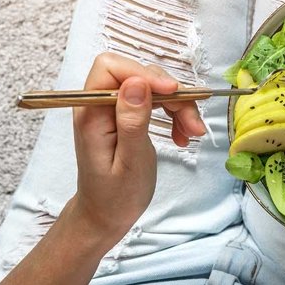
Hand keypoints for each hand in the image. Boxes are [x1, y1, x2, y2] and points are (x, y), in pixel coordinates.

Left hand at [2, 53, 207, 284]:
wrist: (107, 217)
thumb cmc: (115, 196)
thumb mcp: (130, 162)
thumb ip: (132, 121)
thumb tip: (137, 82)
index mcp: (92, 113)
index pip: (111, 67)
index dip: (143, 73)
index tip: (172, 92)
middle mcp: (100, 105)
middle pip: (139, 75)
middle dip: (171, 94)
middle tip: (192, 124)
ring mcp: (115, 109)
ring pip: (153, 86)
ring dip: (179, 105)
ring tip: (192, 133)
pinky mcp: (129, 115)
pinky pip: (157, 100)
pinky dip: (176, 114)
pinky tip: (182, 136)